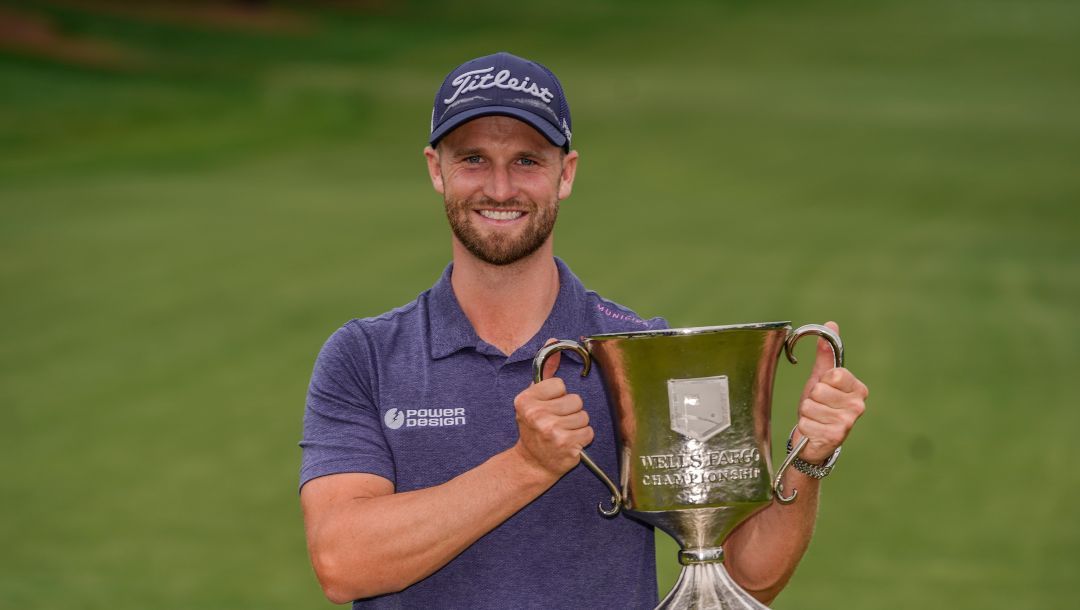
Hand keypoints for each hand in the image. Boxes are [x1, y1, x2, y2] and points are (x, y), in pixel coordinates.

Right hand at [511, 341, 593, 477]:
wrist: (532, 463)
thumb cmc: (534, 428)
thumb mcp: (534, 398)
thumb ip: (546, 370)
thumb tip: (553, 340)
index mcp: (525, 400)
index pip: (560, 385)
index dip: (558, 396)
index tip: (549, 408)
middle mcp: (536, 415)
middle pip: (575, 400)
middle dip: (570, 411)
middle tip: (557, 422)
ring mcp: (552, 431)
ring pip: (584, 416)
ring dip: (578, 425)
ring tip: (563, 433)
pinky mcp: (567, 445)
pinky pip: (589, 432)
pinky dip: (583, 438)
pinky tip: (569, 443)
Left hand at [794, 322, 868, 462]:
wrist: (815, 440)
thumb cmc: (819, 406)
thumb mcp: (821, 379)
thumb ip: (825, 354)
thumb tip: (831, 325)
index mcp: (858, 388)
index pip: (833, 374)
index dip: (822, 381)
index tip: (825, 388)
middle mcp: (858, 405)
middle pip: (819, 390)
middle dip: (811, 398)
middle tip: (817, 406)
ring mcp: (848, 422)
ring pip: (810, 406)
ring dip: (807, 413)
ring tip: (815, 418)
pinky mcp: (835, 436)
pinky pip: (806, 423)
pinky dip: (804, 426)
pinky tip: (813, 430)